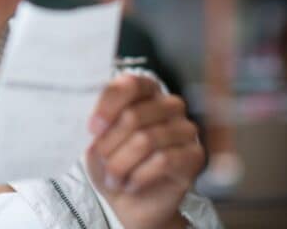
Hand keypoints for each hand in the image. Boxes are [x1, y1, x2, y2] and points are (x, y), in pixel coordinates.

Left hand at [85, 74, 203, 228]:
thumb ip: (99, 128)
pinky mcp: (194, 155)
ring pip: (146, 140)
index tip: (92, 129)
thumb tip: (99, 126)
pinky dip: (139, 175)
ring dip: (122, 164)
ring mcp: (185, 129)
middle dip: (109, 144)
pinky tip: (130, 184)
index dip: (107, 106)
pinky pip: (163, 160)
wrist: (131, 202)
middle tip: (101, 162)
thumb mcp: (97, 143)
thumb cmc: (114, 165)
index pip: (130, 84)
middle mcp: (169, 105)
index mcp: (146, 93)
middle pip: (133, 116)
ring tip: (113, 179)